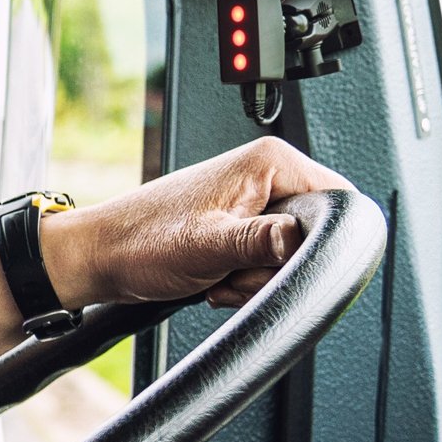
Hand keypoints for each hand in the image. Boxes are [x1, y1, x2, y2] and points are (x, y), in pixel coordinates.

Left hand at [43, 137, 356, 307]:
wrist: (103, 257)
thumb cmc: (142, 242)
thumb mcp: (208, 246)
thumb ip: (260, 242)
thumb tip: (303, 240)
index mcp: (270, 162)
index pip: (338, 202)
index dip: (319, 243)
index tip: (280, 263)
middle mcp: (268, 174)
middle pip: (314, 236)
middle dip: (277, 269)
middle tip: (235, 271)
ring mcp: (256, 201)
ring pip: (290, 256)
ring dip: (257, 279)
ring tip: (219, 275)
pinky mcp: (243, 226)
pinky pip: (267, 263)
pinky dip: (245, 280)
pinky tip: (216, 278)